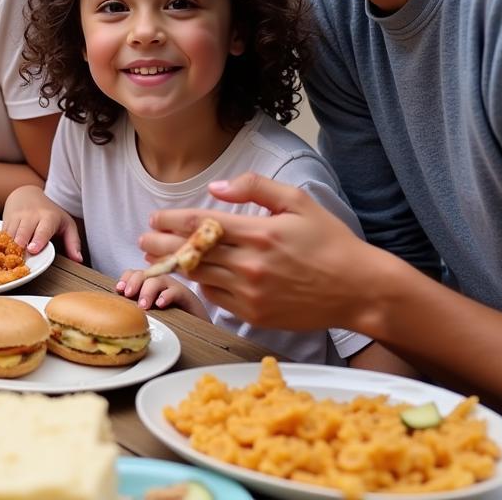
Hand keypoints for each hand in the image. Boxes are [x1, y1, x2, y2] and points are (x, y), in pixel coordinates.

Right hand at [2, 185, 81, 260]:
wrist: (27, 194)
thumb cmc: (50, 213)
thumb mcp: (66, 224)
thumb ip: (73, 243)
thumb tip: (78, 260)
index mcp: (48, 217)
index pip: (43, 229)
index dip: (38, 239)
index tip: (33, 249)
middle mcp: (31, 215)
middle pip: (23, 232)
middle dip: (19, 245)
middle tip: (18, 257)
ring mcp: (16, 217)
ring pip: (10, 234)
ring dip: (8, 247)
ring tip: (9, 259)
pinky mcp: (5, 221)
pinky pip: (1, 235)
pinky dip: (1, 244)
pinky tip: (1, 253)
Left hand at [115, 269, 209, 319]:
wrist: (196, 325)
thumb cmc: (169, 319)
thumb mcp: (149, 312)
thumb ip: (135, 307)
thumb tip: (118, 311)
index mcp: (148, 284)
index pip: (134, 273)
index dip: (126, 279)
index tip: (119, 290)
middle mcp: (159, 282)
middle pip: (144, 274)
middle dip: (134, 282)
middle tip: (129, 296)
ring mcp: (173, 287)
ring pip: (157, 280)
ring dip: (147, 291)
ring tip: (143, 305)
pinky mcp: (186, 296)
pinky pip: (175, 291)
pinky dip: (166, 295)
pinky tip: (161, 304)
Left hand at [138, 173, 380, 330]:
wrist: (358, 289)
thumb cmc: (329, 241)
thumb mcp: (297, 201)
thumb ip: (254, 188)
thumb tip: (215, 187)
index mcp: (259, 233)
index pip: (201, 225)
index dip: (172, 221)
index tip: (155, 217)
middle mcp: (251, 265)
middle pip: (192, 254)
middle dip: (161, 245)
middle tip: (143, 238)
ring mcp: (251, 294)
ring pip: (201, 277)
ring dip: (175, 266)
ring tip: (156, 257)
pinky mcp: (255, 314)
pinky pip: (217, 298)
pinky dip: (202, 285)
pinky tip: (195, 275)